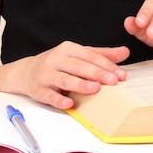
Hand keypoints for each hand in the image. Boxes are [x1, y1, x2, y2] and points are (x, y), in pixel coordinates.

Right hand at [8, 41, 129, 109]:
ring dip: (80, 84)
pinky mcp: (38, 89)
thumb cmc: (58, 63)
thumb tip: (125, 52)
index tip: (120, 74)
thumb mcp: (78, 55)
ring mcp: (46, 74)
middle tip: (113, 81)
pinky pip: (49, 95)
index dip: (105, 64)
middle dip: (96, 73)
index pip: (89, 56)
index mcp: (68, 49)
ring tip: (95, 89)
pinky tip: (69, 104)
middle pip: (78, 66)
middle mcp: (56, 59)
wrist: (26, 72)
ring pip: (64, 79)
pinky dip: (58, 99)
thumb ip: (101, 54)